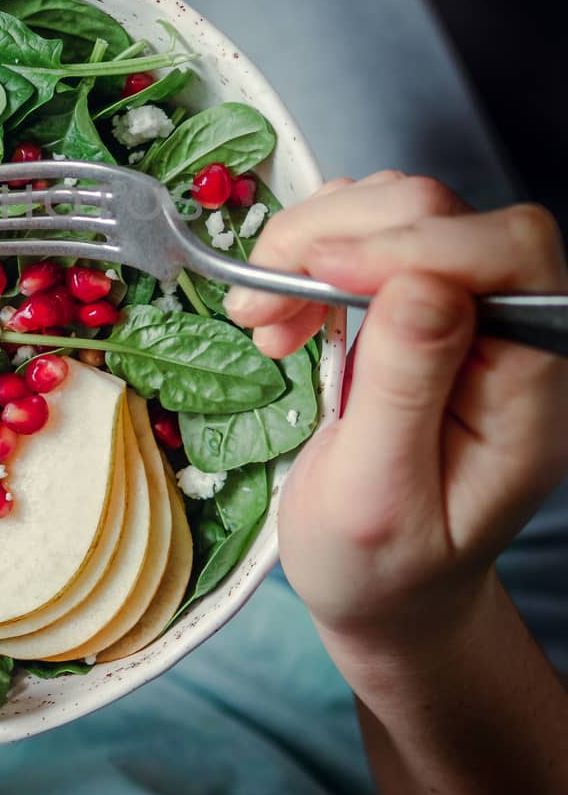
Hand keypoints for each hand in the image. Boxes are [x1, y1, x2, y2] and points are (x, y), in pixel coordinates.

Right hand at [225, 174, 567, 653]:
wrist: (380, 586)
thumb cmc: (381, 564)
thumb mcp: (378, 498)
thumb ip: (406, 391)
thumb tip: (421, 285)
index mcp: (531, 387)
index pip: (508, 255)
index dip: (415, 244)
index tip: (319, 277)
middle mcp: (509, 331)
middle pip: (445, 214)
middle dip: (341, 240)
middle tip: (263, 308)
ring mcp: (462, 308)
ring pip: (397, 208)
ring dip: (312, 244)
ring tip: (264, 318)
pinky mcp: (415, 297)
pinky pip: (367, 228)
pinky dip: (307, 252)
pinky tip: (281, 307)